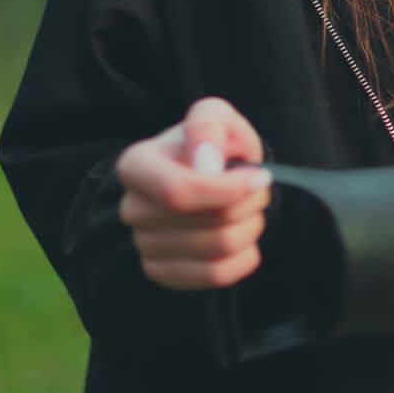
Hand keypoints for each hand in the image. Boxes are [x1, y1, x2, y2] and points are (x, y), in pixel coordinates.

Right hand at [116, 98, 271, 289]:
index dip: (228, 190)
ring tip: (249, 210)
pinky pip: (216, 276)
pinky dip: (244, 257)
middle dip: (249, 205)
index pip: (178, 193)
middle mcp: (132, 208)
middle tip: (257, 189)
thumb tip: (205, 160)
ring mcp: (144, 244)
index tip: (261, 177)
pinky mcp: (163, 272)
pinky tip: (244, 237)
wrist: (211, 178)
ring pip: (218, 250)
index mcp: (136, 165)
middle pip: (208, 223)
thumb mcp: (215, 116)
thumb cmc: (213, 145)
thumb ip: (208, 125)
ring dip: (251, 228)